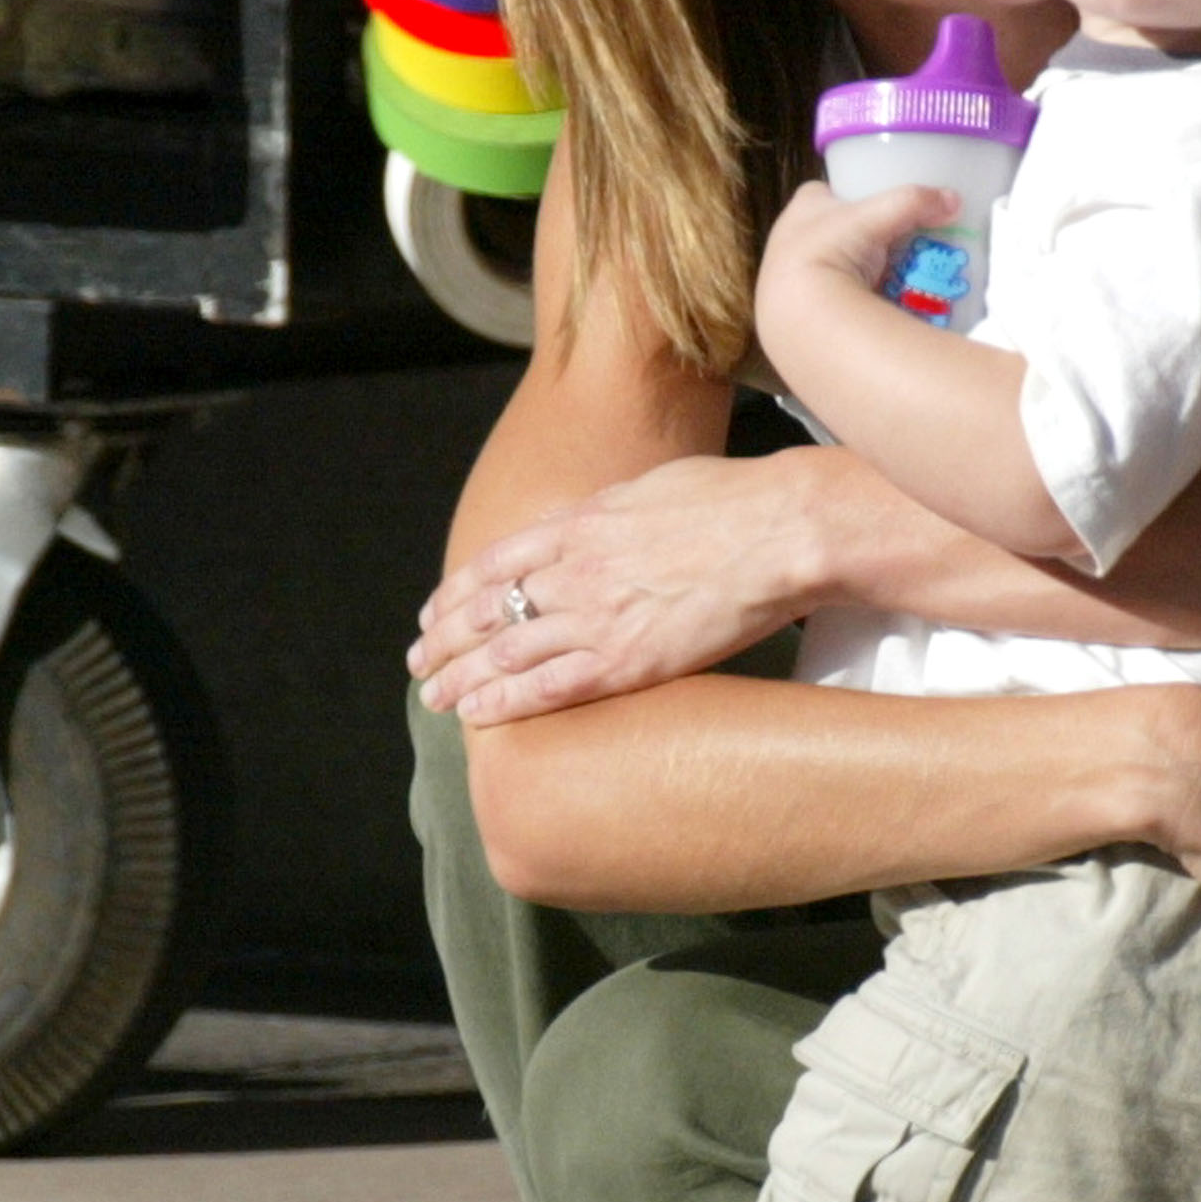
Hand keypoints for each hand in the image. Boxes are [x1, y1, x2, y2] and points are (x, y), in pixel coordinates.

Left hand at [409, 452, 827, 723]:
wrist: (782, 530)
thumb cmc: (735, 502)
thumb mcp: (652, 487)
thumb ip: (610, 510)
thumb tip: (591, 521)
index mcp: (581, 524)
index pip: (495, 563)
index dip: (456, 593)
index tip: (434, 614)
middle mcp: (575, 570)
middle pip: (487, 609)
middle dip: (444, 640)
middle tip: (418, 664)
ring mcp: (598, 616)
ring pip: (505, 652)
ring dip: (460, 676)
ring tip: (433, 697)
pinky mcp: (629, 660)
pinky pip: (548, 687)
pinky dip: (505, 702)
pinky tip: (476, 715)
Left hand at [754, 177, 959, 363]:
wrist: (802, 321)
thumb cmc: (828, 253)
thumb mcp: (873, 218)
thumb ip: (913, 203)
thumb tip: (953, 200)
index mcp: (799, 213)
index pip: (820, 195)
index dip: (845, 196)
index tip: (872, 204)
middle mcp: (789, 246)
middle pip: (829, 234)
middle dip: (856, 239)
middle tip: (890, 247)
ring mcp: (792, 284)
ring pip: (831, 271)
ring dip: (856, 275)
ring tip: (889, 281)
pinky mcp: (802, 317)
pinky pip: (832, 303)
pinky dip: (852, 304)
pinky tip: (874, 310)